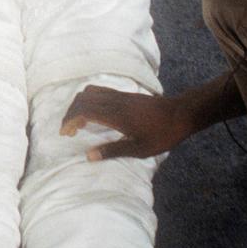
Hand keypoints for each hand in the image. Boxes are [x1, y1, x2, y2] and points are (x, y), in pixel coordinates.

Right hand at [60, 85, 192, 159]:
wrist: (181, 114)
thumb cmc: (162, 134)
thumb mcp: (139, 149)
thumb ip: (113, 151)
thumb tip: (88, 156)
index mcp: (116, 115)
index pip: (84, 111)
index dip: (70, 120)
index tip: (65, 133)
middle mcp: (114, 101)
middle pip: (83, 99)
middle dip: (71, 113)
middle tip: (70, 131)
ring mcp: (120, 95)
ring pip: (90, 92)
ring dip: (80, 105)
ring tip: (81, 123)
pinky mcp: (125, 94)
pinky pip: (100, 91)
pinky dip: (90, 101)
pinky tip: (95, 114)